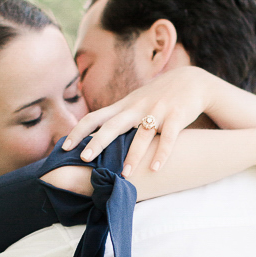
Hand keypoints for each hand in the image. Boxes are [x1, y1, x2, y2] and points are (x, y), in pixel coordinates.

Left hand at [62, 67, 215, 175]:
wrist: (192, 81)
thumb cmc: (157, 97)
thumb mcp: (134, 103)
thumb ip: (117, 118)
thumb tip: (92, 137)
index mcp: (123, 107)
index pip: (95, 117)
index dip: (78, 131)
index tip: (64, 147)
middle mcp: (137, 108)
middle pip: (113, 125)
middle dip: (98, 142)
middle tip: (84, 159)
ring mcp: (157, 111)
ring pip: (142, 135)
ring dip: (133, 156)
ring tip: (125, 175)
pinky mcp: (177, 117)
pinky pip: (168, 138)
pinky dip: (162, 154)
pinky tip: (156, 169)